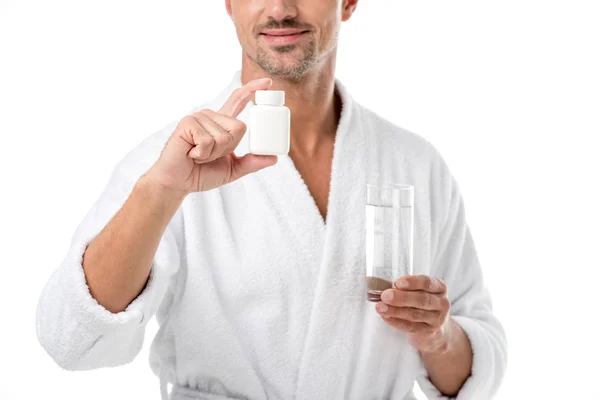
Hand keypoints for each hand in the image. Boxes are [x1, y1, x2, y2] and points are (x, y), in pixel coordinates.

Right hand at [146, 77, 277, 193]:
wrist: (178, 183)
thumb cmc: (202, 174)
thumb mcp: (233, 169)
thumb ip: (252, 163)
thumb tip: (274, 158)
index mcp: (222, 124)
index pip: (239, 101)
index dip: (252, 90)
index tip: (268, 82)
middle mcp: (211, 117)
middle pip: (239, 127)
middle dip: (229, 149)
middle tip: (209, 155)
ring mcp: (199, 118)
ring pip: (224, 137)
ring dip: (213, 154)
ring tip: (197, 155)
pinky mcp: (188, 123)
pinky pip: (208, 141)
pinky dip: (202, 154)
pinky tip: (190, 153)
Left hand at [376, 275, 451, 353]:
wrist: (435, 330)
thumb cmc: (421, 304)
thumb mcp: (419, 292)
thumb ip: (402, 287)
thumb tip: (374, 282)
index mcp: (439, 288)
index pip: (427, 283)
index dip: (412, 282)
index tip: (397, 282)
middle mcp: (441, 303)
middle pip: (422, 299)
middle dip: (402, 297)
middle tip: (385, 295)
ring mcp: (437, 319)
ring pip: (415, 314)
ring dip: (395, 310)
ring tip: (380, 307)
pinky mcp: (428, 332)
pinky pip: (410, 326)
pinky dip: (396, 321)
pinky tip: (385, 316)